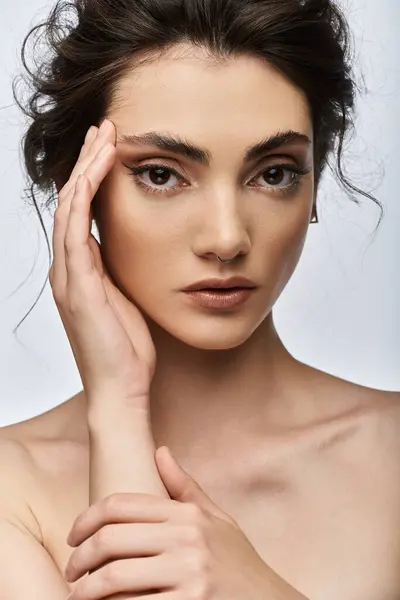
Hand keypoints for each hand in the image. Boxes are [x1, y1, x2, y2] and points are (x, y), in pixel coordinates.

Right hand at [50, 119, 155, 411]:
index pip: (81, 213)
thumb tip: (136, 248)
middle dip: (87, 162)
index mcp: (80, 272)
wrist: (122, 389)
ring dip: (85, 170)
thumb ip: (122, 274)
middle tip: (104, 128)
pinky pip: (75, 231)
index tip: (111, 149)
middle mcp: (68, 270)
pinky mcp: (78, 286)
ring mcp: (69, 277)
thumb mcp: (127, 301)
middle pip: (70, 202)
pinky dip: (85, 196)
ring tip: (103, 136)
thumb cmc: (129, 350)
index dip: (92, 178)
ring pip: (69, 209)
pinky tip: (97, 171)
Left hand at [64, 447, 308, 599]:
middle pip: (111, 539)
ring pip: (114, 577)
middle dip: (79, 557)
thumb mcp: (217, 519)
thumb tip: (160, 450)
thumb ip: (185, 486)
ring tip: (78, 593)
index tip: (73, 536)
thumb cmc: (239, 563)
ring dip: (86, 589)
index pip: (121, 505)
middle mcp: (188, 539)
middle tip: (71, 569)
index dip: (86, 518)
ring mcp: (189, 574)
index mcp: (188, 515)